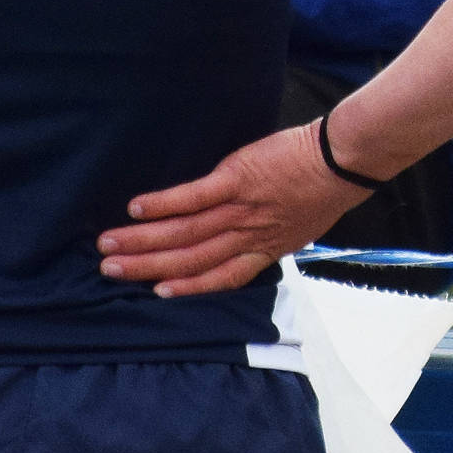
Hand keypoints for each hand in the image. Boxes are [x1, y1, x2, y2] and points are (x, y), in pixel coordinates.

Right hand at [97, 123, 359, 297]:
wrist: (342, 161)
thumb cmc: (325, 189)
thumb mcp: (301, 227)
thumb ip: (269, 236)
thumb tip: (248, 238)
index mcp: (264, 250)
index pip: (220, 277)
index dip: (187, 288)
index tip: (157, 292)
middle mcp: (246, 236)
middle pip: (190, 259)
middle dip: (147, 267)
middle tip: (110, 270)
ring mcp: (240, 209)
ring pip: (184, 233)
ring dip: (143, 241)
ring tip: (111, 244)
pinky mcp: (236, 179)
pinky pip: (193, 197)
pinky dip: (163, 205)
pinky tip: (136, 209)